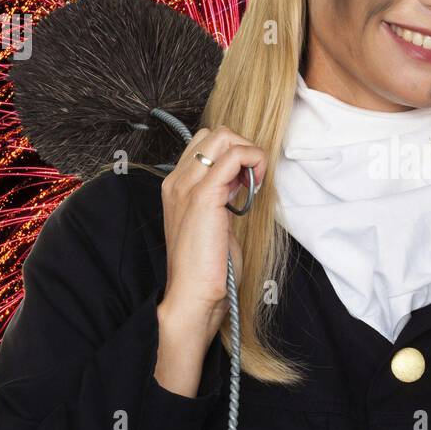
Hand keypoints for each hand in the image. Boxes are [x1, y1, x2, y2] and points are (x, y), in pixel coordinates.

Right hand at [159, 125, 268, 344]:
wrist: (192, 296)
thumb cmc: (206, 268)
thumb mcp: (213, 223)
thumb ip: (221, 197)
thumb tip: (240, 180)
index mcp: (175, 186)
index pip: (205, 144)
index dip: (232, 155)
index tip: (244, 183)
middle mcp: (177, 181)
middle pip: (215, 133)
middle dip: (243, 149)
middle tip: (252, 181)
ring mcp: (187, 186)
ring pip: (225, 137)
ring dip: (249, 154)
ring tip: (253, 186)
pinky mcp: (204, 196)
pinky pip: (235, 156)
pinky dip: (254, 162)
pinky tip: (254, 190)